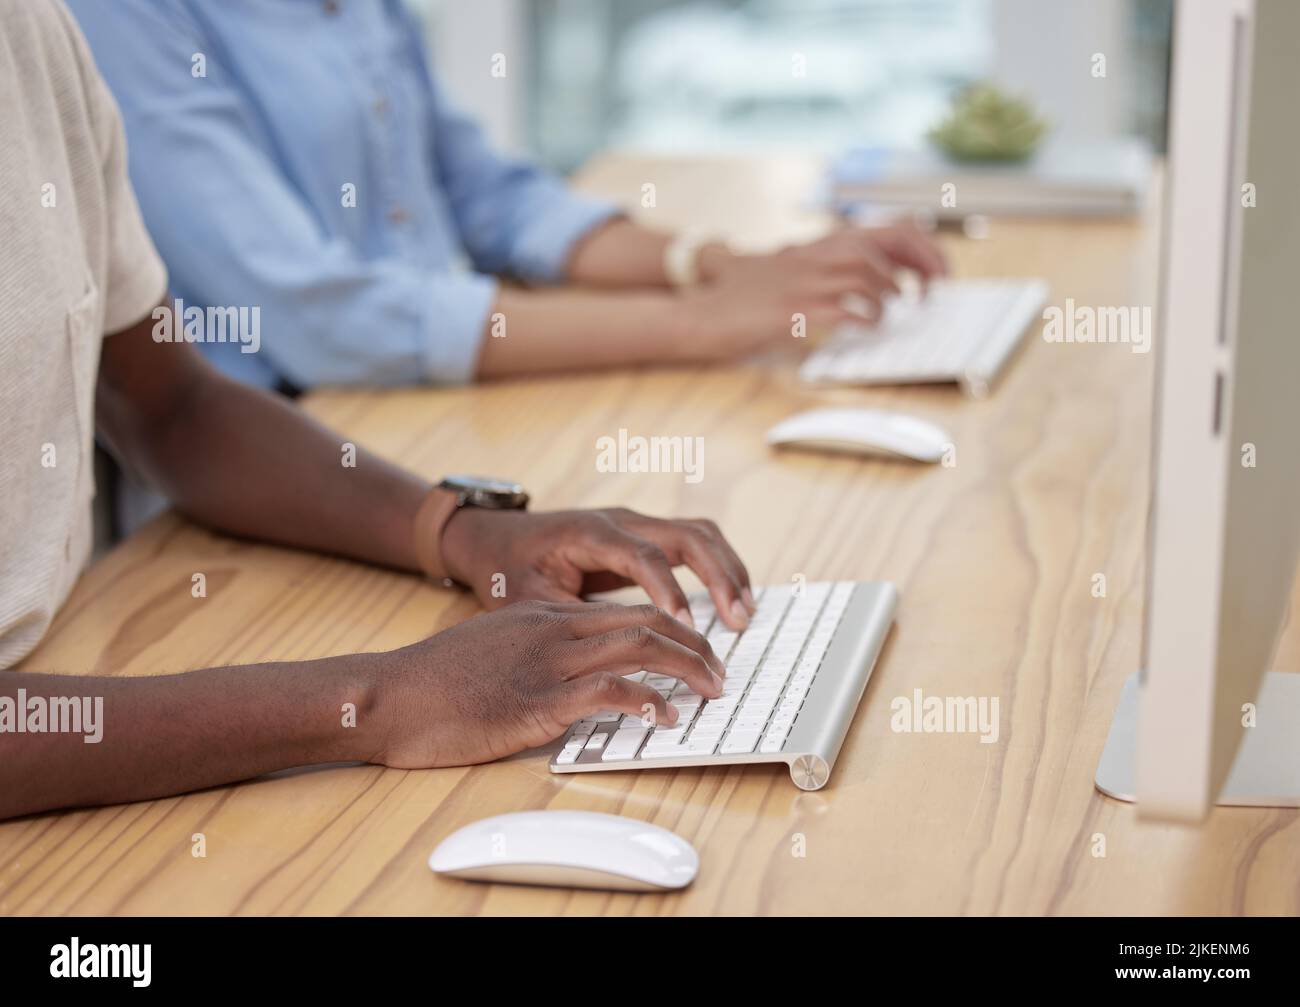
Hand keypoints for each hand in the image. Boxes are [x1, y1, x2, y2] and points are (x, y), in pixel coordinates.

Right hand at [368, 601, 725, 766]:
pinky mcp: (538, 699)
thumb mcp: (493, 647)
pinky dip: (646, 701)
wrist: (390, 693)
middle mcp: (553, 629)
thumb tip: (573, 672)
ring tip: (711, 691)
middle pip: (646, 621)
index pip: (627, 609)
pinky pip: (608, 690)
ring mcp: (547, 662)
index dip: (673, 628)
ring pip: (639, 647)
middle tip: (720, 671)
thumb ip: (535, 649)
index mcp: (546, 616)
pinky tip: (664, 717)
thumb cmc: (435, 680)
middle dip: (694, 645)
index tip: (697, 651)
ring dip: (686, 669)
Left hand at [439, 506, 755, 629]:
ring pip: (699, 533)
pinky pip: (692, 543)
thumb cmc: (508, 569)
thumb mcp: (528, 601)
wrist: (497, 538)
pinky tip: (731, 601)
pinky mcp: (644, 536)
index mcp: (590, 533)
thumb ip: (570, 622)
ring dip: (727, 569)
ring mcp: (636, 524)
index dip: (668, 590)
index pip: (643, 555)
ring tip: (745, 613)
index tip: (686, 627)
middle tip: (738, 620)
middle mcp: (620, 521)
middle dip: (718, 575)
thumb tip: (609, 656)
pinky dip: (718, 568)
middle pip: (686, 535)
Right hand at [677, 222, 947, 359]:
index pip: (882, 229)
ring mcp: (802, 283)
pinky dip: (863, 320)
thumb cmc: (741, 298)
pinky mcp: (793, 312)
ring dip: (887, 295)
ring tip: (889, 312)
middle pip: (880, 248)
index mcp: (814, 246)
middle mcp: (811, 257)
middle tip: (930, 294)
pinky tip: (864, 328)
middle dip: (916, 268)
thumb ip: (817, 263)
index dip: (920, 246)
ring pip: (865, 276)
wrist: (701, 315)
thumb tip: (862, 275)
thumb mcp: (781, 267)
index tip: (937, 270)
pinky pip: (843, 310)